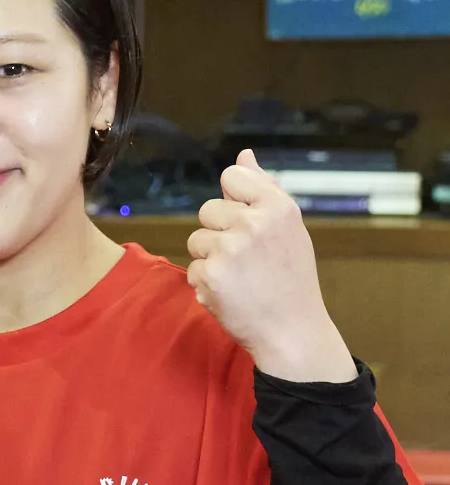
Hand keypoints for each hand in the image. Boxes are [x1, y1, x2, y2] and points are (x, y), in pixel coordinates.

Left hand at [186, 151, 354, 382]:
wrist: (292, 330)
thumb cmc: (290, 277)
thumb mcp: (287, 228)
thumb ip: (263, 188)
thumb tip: (244, 154)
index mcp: (278, 206)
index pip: (231, 176)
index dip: (234, 200)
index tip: (249, 224)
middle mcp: (254, 223)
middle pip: (207, 209)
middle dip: (219, 232)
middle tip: (247, 259)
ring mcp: (231, 249)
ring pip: (196, 239)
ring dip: (210, 258)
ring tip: (240, 277)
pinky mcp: (211, 275)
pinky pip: (192, 268)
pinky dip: (206, 283)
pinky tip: (231, 293)